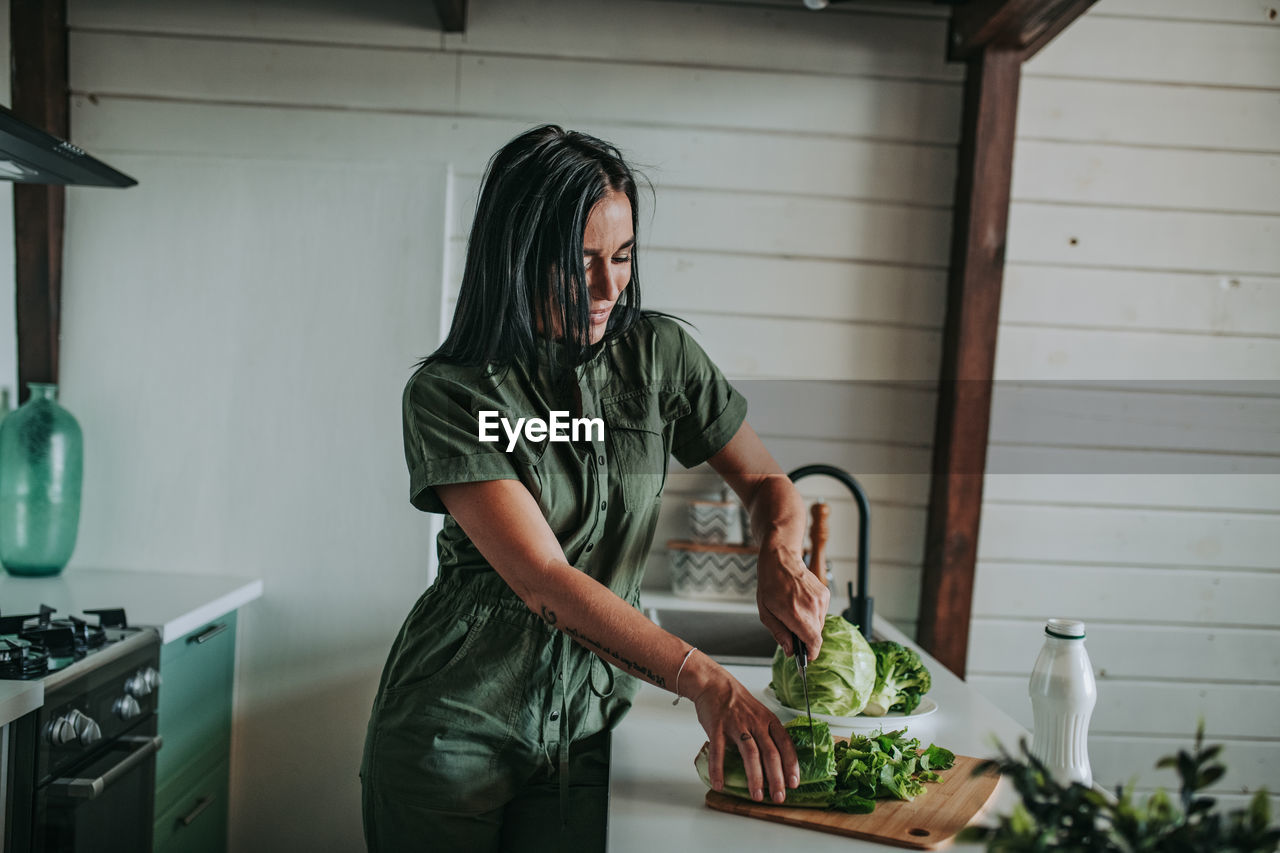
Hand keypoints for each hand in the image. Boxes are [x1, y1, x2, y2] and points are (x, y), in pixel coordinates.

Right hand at [689, 665, 799, 803]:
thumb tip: (774, 761)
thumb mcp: (759, 713)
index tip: (794, 783)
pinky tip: (720, 784)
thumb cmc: (737, 701)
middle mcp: (755, 723)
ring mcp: (736, 725)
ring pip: (750, 753)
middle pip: (771, 753)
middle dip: (776, 778)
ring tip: (757, 795)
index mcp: (768, 720)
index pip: (785, 744)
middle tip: (779, 797)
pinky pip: (719, 751)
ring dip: (755, 777)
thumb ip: (766, 733)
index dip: (791, 765)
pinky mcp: (718, 727)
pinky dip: (719, 770)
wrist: (713, 683)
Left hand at [755, 543, 829, 659]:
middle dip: (805, 637)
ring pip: (819, 624)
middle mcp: (811, 607)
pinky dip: (813, 613)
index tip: (806, 656)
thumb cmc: (770, 584)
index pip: (813, 642)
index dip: (811, 653)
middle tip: (792, 628)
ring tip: (795, 611)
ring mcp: (820, 600)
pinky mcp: (825, 594)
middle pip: (816, 635)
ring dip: (809, 624)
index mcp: (796, 614)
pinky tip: (801, 603)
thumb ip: (779, 634)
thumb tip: (790, 651)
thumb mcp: (766, 613)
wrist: (781, 560)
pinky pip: (821, 613)